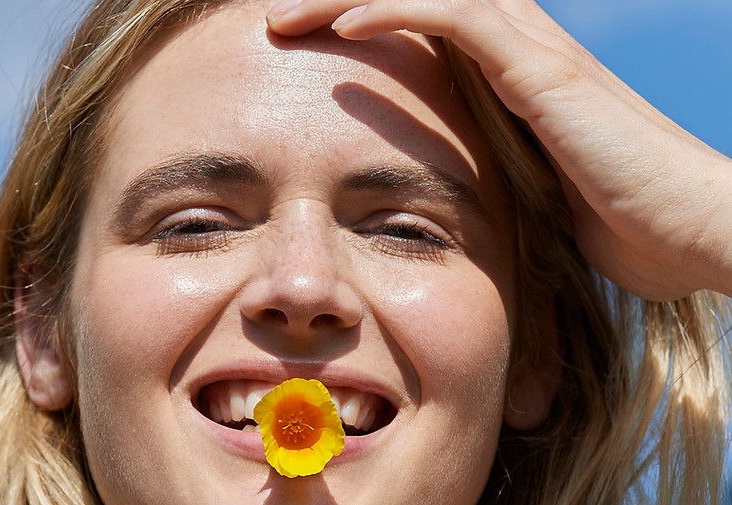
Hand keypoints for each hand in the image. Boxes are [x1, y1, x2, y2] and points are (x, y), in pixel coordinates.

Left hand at [266, 0, 731, 299]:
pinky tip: (342, 26)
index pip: (426, 22)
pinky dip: (395, 13)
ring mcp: (534, 52)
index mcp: (512, 74)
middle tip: (276, 20)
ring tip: (283, 16)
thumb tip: (439, 201)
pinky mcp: (543, 73)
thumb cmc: (621, 224)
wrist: (695, 233)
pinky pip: (456, 19)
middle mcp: (522, 48)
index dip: (364, 22)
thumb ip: (489, 175)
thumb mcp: (532, 193)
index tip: (302, 45)